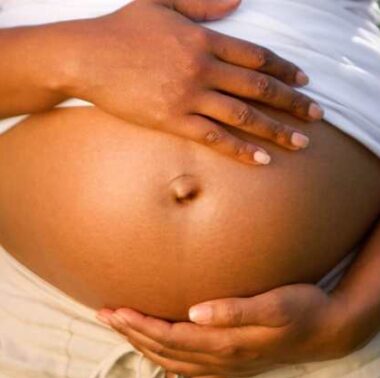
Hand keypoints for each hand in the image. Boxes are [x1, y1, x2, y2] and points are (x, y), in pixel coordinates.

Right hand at [63, 0, 322, 164]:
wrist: (87, 57)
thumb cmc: (121, 30)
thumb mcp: (161, 2)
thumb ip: (203, 3)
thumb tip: (238, 2)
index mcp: (203, 40)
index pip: (256, 56)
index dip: (284, 69)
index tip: (304, 81)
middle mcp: (202, 69)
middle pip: (258, 88)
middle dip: (291, 102)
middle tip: (317, 115)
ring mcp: (188, 96)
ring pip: (242, 116)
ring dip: (275, 129)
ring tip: (299, 142)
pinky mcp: (173, 120)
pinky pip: (214, 137)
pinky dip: (240, 149)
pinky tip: (260, 159)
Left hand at [98, 284, 354, 377]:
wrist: (324, 329)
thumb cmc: (299, 308)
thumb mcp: (273, 305)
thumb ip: (234, 310)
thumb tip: (196, 310)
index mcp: (226, 341)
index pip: (171, 335)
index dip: (141, 324)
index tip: (116, 310)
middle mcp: (221, 357)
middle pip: (165, 348)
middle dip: (132, 332)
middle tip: (106, 314)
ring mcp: (225, 364)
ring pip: (172, 358)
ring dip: (143, 342)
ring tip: (122, 327)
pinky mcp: (231, 362)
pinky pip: (188, 366)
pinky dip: (166, 357)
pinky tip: (158, 351)